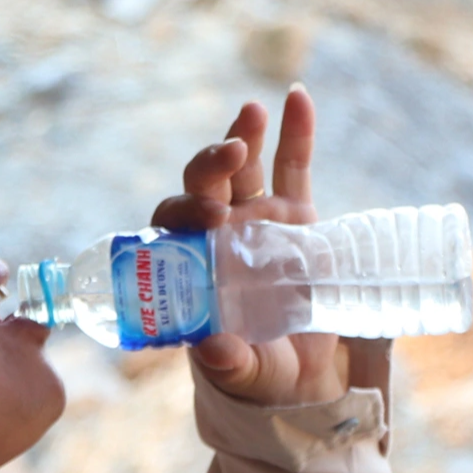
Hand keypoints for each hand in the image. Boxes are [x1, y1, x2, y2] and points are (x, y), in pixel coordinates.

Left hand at [149, 85, 350, 405]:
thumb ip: (227, 363)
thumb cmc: (257, 374)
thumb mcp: (243, 374)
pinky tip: (297, 96)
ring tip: (252, 113)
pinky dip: (296, 131)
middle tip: (231, 155)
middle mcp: (217, 234)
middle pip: (204, 185)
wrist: (298, 376)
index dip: (186, 211)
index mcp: (191, 264)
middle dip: (211, 165)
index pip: (173, 223)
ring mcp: (256, 220)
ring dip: (243, 136)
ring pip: (243, 169)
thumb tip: (211, 348)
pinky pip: (292, 167)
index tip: (209, 215)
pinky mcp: (296, 217)